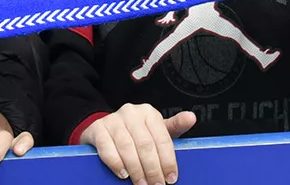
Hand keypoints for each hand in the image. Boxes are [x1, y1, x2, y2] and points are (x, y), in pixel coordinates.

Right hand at [79, 104, 195, 184]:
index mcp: (149, 113)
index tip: (171, 178)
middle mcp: (131, 113)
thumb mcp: (156, 129)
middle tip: (157, 184)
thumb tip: (191, 118)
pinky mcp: (98, 129)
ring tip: (142, 184)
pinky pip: (107, 148)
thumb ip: (174, 126)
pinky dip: (116, 163)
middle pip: (145, 145)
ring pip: (127, 148)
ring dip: (136, 170)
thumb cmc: (135, 132)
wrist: (104, 127)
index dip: (168, 160)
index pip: (162, 138)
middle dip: (153, 169)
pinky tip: (123, 174)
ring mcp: (113, 120)